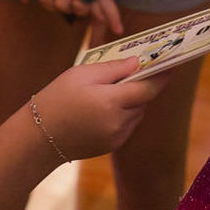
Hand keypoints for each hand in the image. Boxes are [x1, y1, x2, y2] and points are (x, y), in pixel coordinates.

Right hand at [29, 58, 166, 160]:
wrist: (37, 137)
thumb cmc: (55, 99)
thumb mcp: (81, 74)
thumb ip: (113, 68)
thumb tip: (139, 63)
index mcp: (111, 101)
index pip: (148, 88)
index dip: (162, 75)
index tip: (172, 63)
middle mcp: (118, 122)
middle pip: (142, 100)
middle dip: (139, 87)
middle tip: (127, 74)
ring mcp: (116, 137)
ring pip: (135, 114)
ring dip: (130, 102)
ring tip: (105, 93)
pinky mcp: (111, 146)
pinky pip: (126, 126)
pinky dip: (121, 115)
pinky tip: (99, 111)